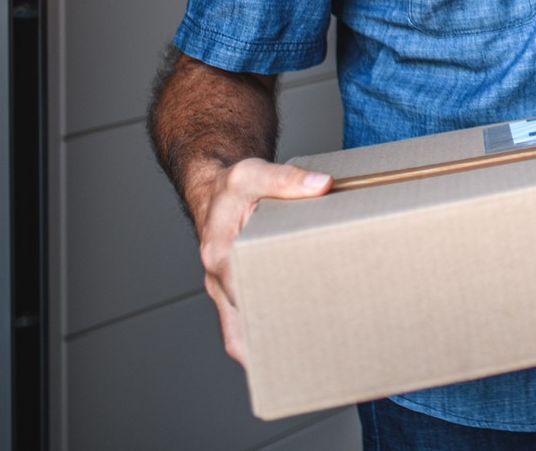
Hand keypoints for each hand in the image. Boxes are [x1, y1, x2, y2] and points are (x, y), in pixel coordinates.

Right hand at [185, 157, 331, 365]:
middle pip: (239, 327)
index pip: (242, 293)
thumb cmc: (231, 186)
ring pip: (239, 333)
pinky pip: (244, 323)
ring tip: (305, 361)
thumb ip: (287, 179)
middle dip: (268, 347)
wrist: (213, 192)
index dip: (266, 314)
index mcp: (220, 253)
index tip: (294, 328)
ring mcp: (225, 289)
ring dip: (264, 351)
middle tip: (308, 357)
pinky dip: (262, 337)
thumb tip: (322, 186)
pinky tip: (292, 343)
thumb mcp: (254, 174)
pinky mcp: (236, 291)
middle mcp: (218, 278)